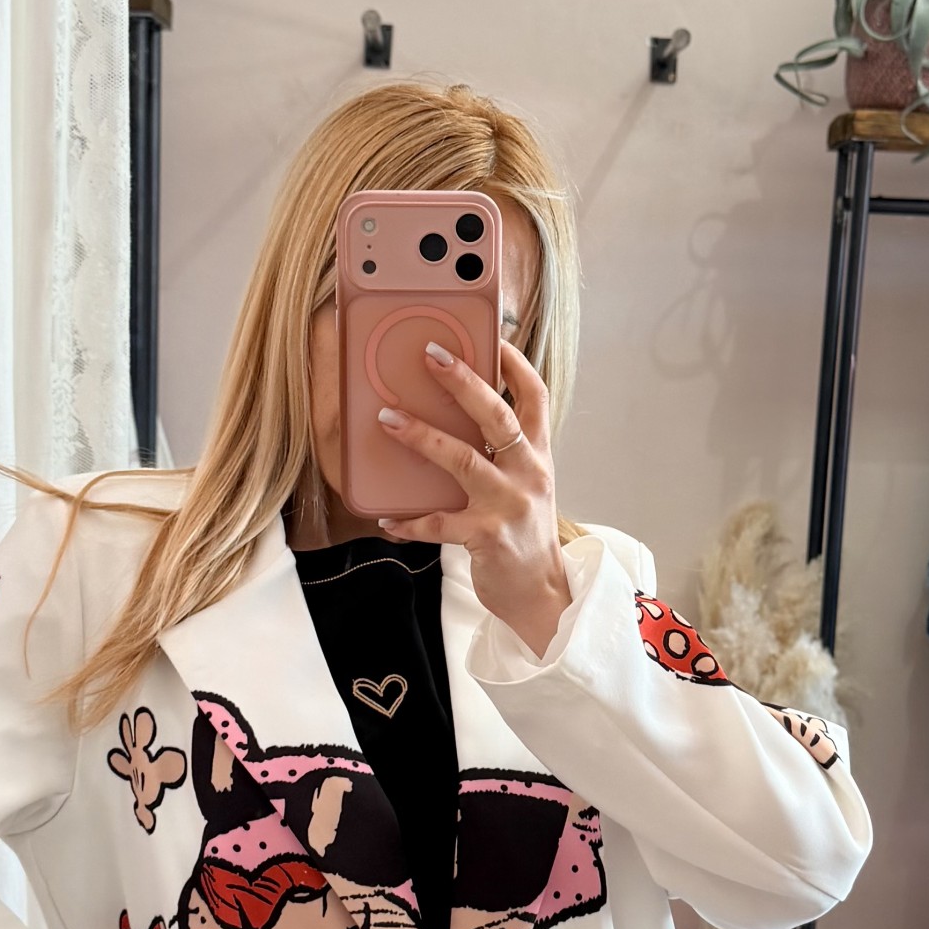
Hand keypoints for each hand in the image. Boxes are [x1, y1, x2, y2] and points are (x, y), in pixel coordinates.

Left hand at [375, 337, 571, 656]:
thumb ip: (505, 454)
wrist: (541, 594)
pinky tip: (388, 520)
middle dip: (464, 382)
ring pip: (463, 460)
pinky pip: (438, 523)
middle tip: (431, 355)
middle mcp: (528, 473)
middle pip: (497, 416)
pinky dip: (410, 522)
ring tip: (388, 419)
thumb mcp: (526, 486)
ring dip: (423, 437)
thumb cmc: (524, 535)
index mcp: (538, 455)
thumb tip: (462, 419)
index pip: (535, 397)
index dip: (514, 364)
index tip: (491, 335)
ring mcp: (507, 505)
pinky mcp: (486, 537)